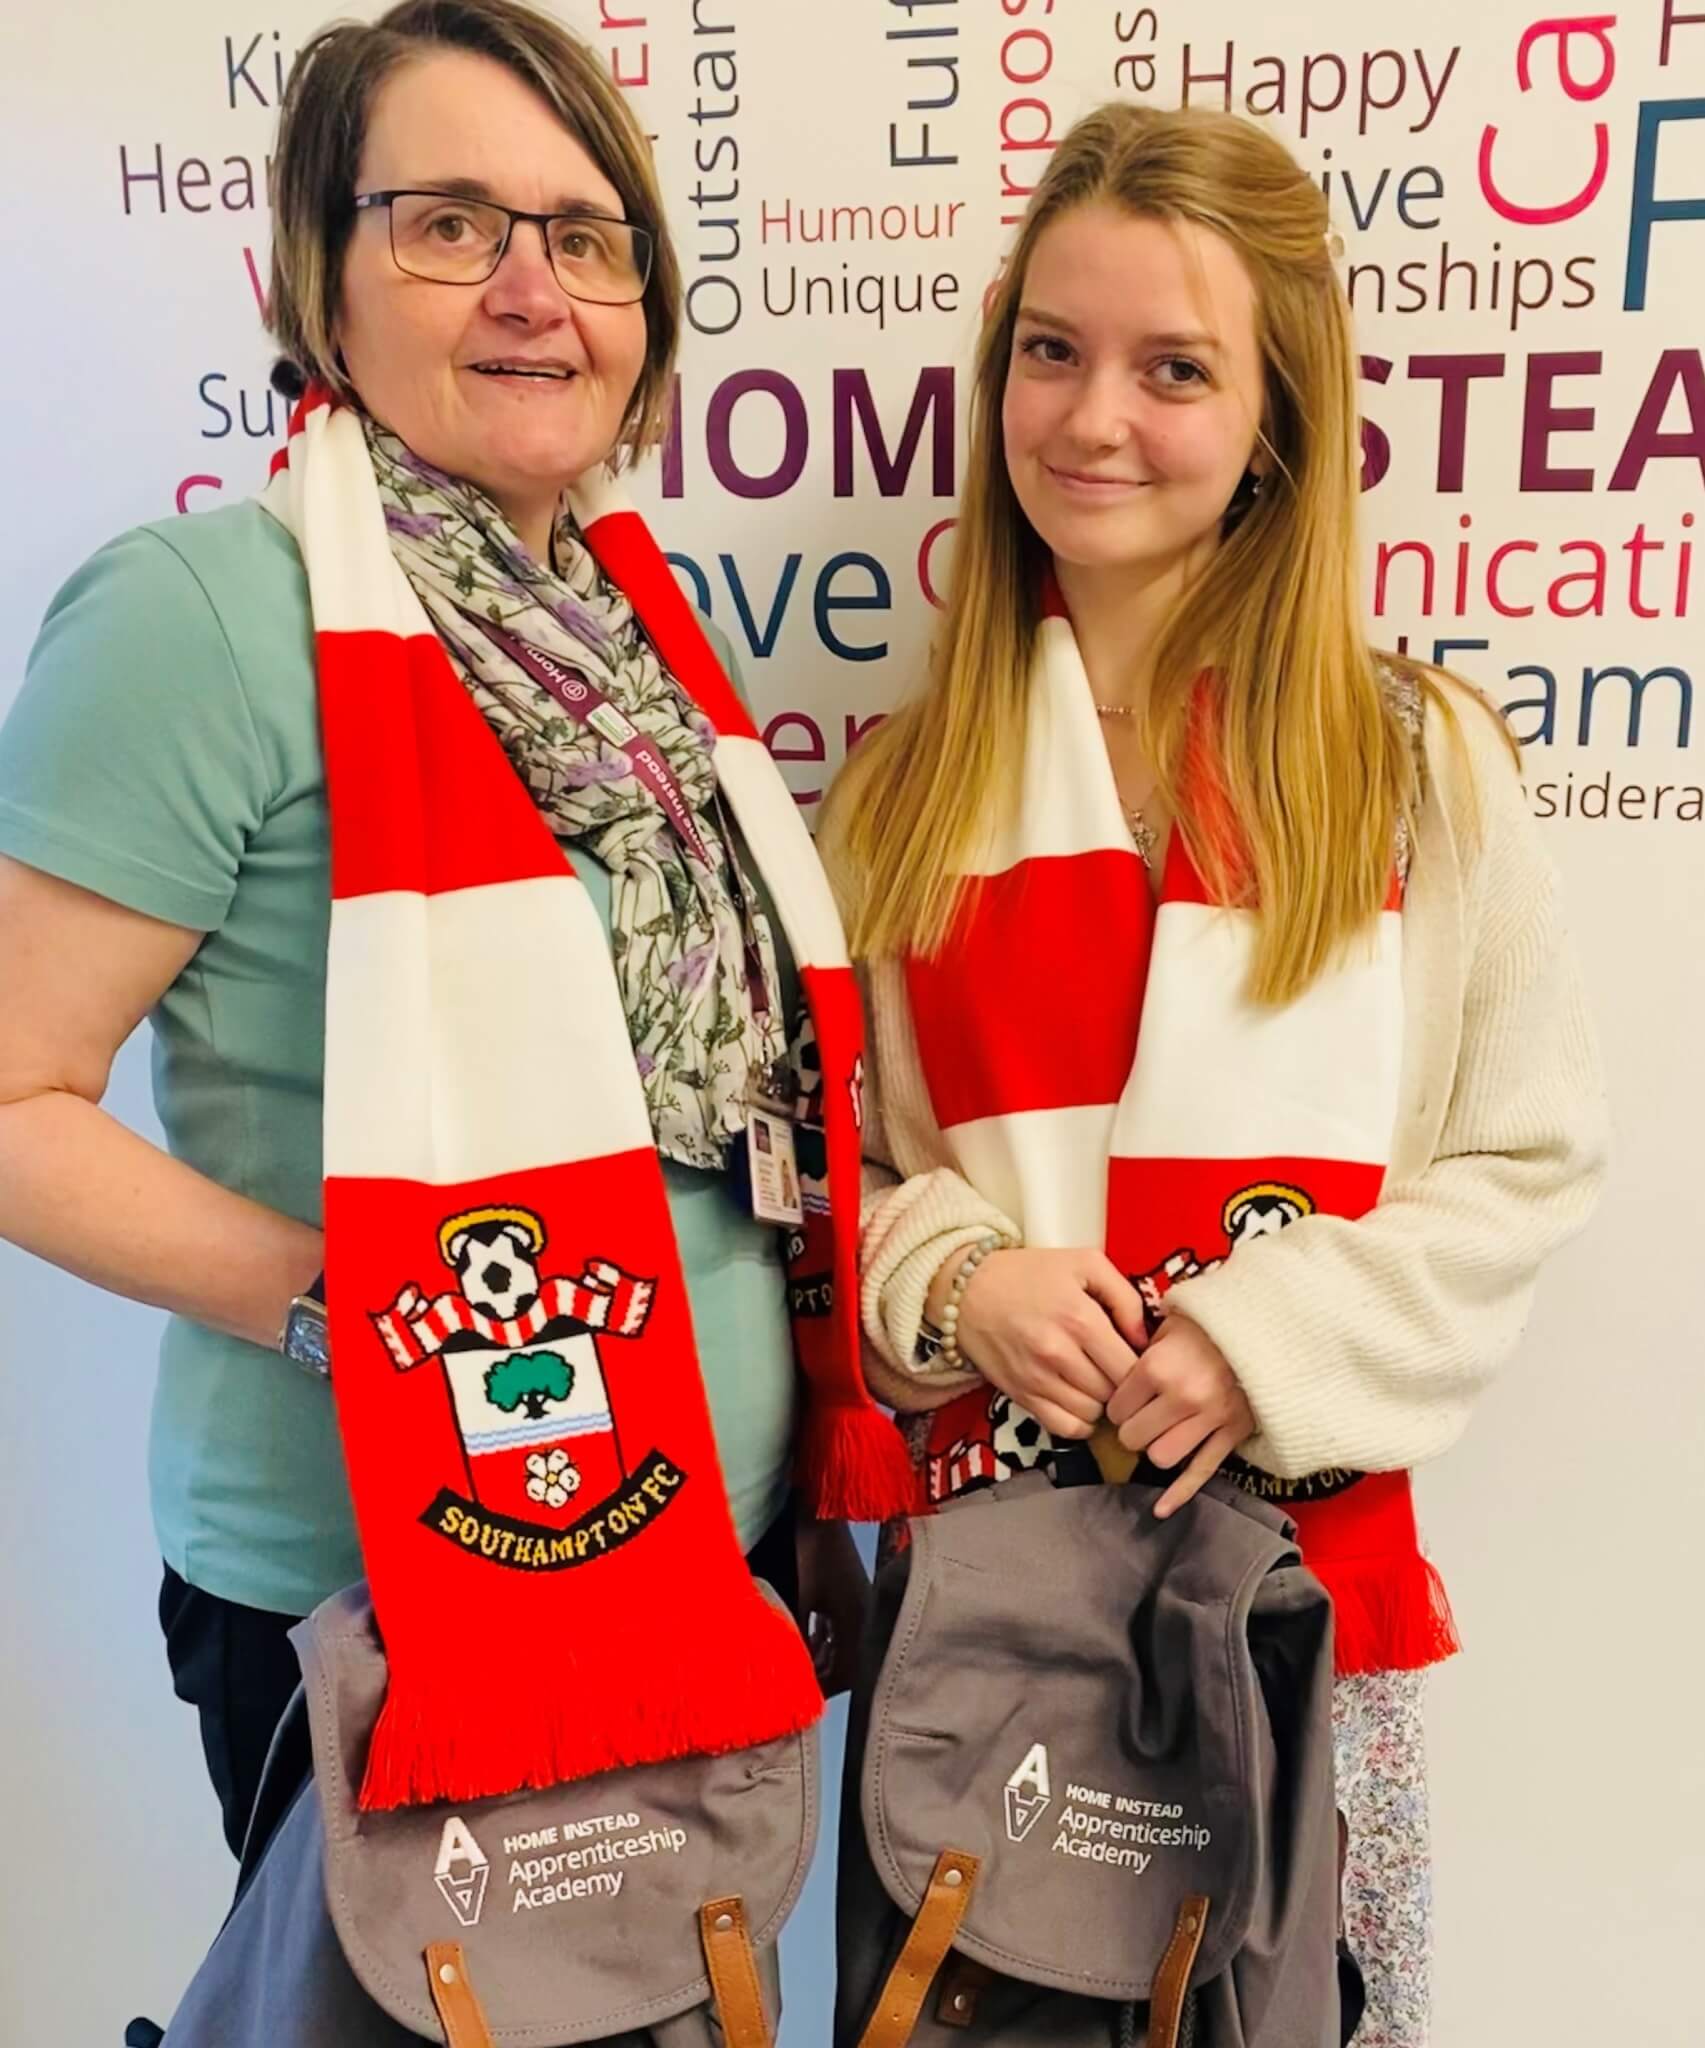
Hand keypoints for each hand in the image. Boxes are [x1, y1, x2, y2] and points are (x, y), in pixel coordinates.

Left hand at [794, 1516, 869, 1697]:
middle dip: (822, 1676)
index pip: (848, 1675)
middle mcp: (866, 1614)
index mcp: (860, 1620)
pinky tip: (805, 1637)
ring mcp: (860, 1600)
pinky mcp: (849, 1588)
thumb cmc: (804, 1549)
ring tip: (795, 1663)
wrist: (812, 1503)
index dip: (822, 1691)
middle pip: (850, 1662)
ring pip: (844, 1644)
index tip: (798, 1701)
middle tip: (794, 1685)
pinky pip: (840, 1626)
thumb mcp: (794, 1599)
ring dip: (821, 1657)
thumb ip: (793, 1641)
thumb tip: (783, 1676)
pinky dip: (823, 1637)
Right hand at [948, 1248, 1147, 1440]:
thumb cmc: (1029, 1273)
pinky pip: (1063, 1428)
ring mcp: (1037, 1379)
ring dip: (1100, 1402)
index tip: (1135, 1357)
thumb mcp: (1084, 1263)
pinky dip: (1078, 1422)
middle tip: (1114, 1368)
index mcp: (1080, 1319)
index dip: (1141, 1367)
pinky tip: (1078, 1401)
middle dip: (1121, 1383)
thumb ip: (1125, 1297)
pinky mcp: (1020, 1396)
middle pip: (1114, 1392)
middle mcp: (1059, 1353)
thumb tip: (1144, 1340)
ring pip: (1092, 1412)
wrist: (967, 1290)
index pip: (1131, 1367)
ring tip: (1094, 1381)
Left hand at [1106, 1314, 1254, 1516]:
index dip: (1117, 1407)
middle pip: (1134, 1437)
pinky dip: (1180, 1494)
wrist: (1266, 1328)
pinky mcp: (1232, 1433)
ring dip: (1156, 1449)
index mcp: (1158, 1367)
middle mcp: (1181, 1397)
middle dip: (1132, 1431)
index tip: (1125, 1400)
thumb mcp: (1169, 1324)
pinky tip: (1161, 1509)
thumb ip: (1139, 1349)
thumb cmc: (1209, 1324)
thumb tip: (1112, 1371)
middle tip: (1140, 1418)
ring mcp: (1209, 1418)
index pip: (1117, 1408)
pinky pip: (1201, 1472)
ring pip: (1162, 1457)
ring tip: (1161, 1434)